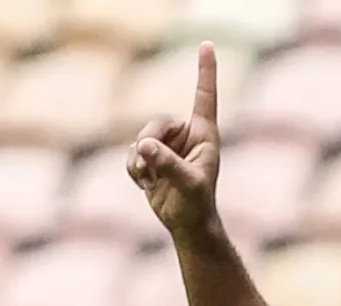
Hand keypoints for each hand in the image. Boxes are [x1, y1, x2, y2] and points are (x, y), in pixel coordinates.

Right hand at [128, 41, 223, 239]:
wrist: (186, 225)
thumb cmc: (197, 205)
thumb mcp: (187, 185)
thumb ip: (167, 163)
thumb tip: (144, 145)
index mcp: (204, 135)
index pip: (204, 97)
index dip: (205, 71)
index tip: (206, 44)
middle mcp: (186, 136)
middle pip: (157, 122)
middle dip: (149, 143)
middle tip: (152, 168)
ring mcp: (168, 146)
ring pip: (141, 137)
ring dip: (139, 161)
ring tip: (151, 181)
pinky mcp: (152, 158)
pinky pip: (133, 153)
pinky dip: (134, 169)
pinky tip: (145, 183)